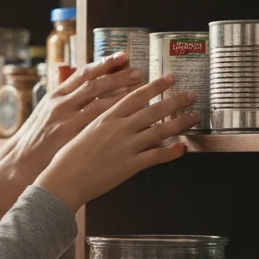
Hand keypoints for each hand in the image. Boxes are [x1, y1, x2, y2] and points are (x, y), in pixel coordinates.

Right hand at [3, 53, 144, 178]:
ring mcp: (68, 124)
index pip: (83, 74)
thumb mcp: (46, 111)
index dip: (104, 64)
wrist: (20, 162)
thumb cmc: (35, 137)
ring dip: (123, 100)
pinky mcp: (74, 142)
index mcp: (56, 96)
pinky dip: (119, 126)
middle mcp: (62, 106)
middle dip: (118, 78)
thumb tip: (86, 85)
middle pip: (95, 87)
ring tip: (143, 96)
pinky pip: (101, 131)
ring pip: (100, 107)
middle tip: (139, 73)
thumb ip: (66, 98)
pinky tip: (133, 124)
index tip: (122, 56)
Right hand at [35, 74, 197, 211]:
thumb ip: (100, 120)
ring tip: (194, 116)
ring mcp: (126, 147)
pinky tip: (182, 148)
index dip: (155, 86)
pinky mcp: (130, 166)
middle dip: (175, 100)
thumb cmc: (68, 157)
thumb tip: (111, 113)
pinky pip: (156, 157)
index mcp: (106, 117)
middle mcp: (119, 128)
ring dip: (180, 122)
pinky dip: (171, 152)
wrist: (63, 180)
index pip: (136, 96)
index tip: (169, 78)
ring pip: (160, 131)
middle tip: (192, 94)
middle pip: (153, 110)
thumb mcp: (82, 130)